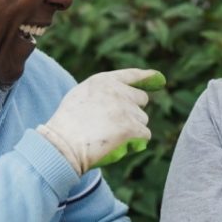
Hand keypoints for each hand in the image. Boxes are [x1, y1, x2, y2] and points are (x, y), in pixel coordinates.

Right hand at [37, 68, 155, 174]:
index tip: (158, 78)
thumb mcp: (80, 97)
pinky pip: (144, 136)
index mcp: (103, 81)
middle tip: (115, 125)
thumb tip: (125, 97)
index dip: (147, 77)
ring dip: (132, 130)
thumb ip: (102, 93)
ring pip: (143, 120)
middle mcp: (117, 91)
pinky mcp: (131, 128)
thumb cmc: (66, 126)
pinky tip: (117, 145)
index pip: (131, 75)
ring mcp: (126, 109)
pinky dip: (135, 143)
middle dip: (133, 112)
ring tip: (109, 137)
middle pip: (141, 100)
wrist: (62, 146)